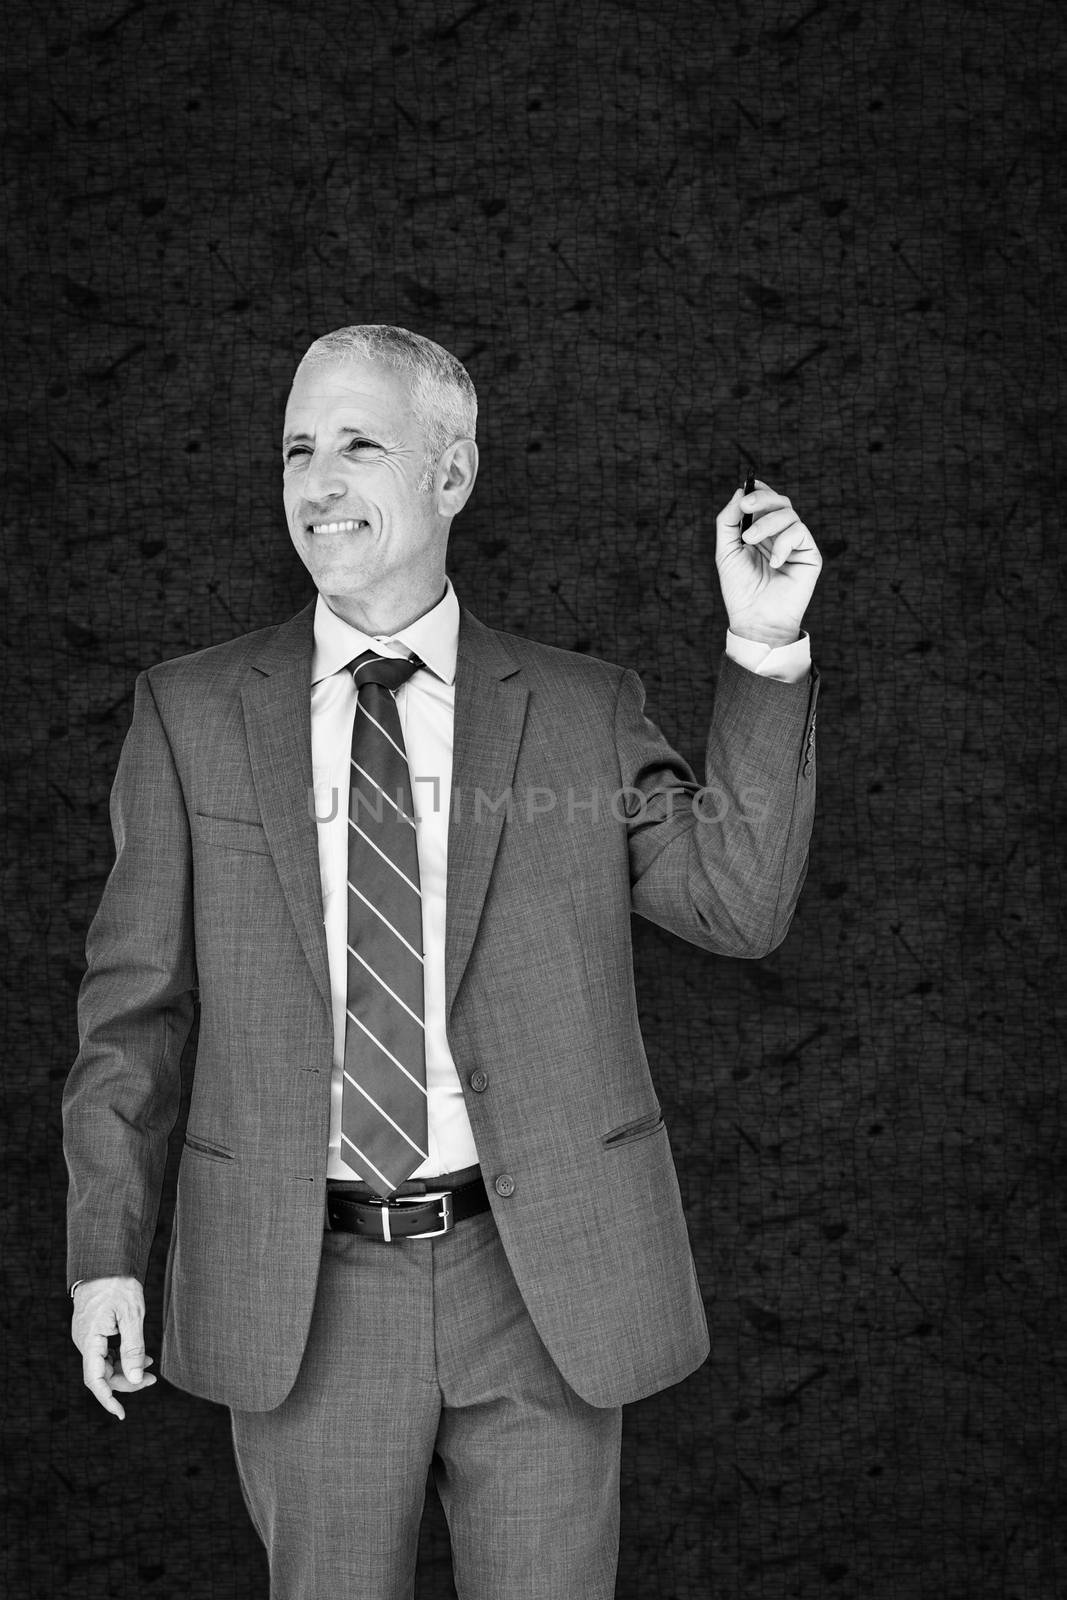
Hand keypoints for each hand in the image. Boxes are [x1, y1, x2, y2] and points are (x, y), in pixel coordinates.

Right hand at [71, 1276, 156, 1419]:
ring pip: (105, 1363)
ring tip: (151, 1366)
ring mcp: (87, 1336)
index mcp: (90, 1340)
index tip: (121, 1414)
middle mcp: (84, 1341)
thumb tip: (135, 1379)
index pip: (95, 1380)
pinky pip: (105, 1352)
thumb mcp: (132, 1315)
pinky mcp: (93, 1330)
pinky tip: (141, 1355)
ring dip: (126, 1369)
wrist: (107, 1259)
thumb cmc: (119, 1283)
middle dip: (126, 1381)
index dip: (108, 1399)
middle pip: (102, 1374)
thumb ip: (133, 1349)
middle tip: (152, 1379)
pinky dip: (122, 1357)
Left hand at [715, 479, 821, 646]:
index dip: (759, 490)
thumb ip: (729, 521)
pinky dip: (784, 543)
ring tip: (750, 542)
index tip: (748, 486)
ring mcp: (796, 544)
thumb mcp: (726, 551)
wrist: (756, 620)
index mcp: (761, 533)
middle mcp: (780, 535)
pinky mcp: (810, 555)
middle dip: (763, 499)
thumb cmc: (740, 590)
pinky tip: (774, 562)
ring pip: (789, 514)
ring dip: (767, 523)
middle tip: (747, 506)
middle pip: (780, 502)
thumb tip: (740, 492)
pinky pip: (800, 532)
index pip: (765, 502)